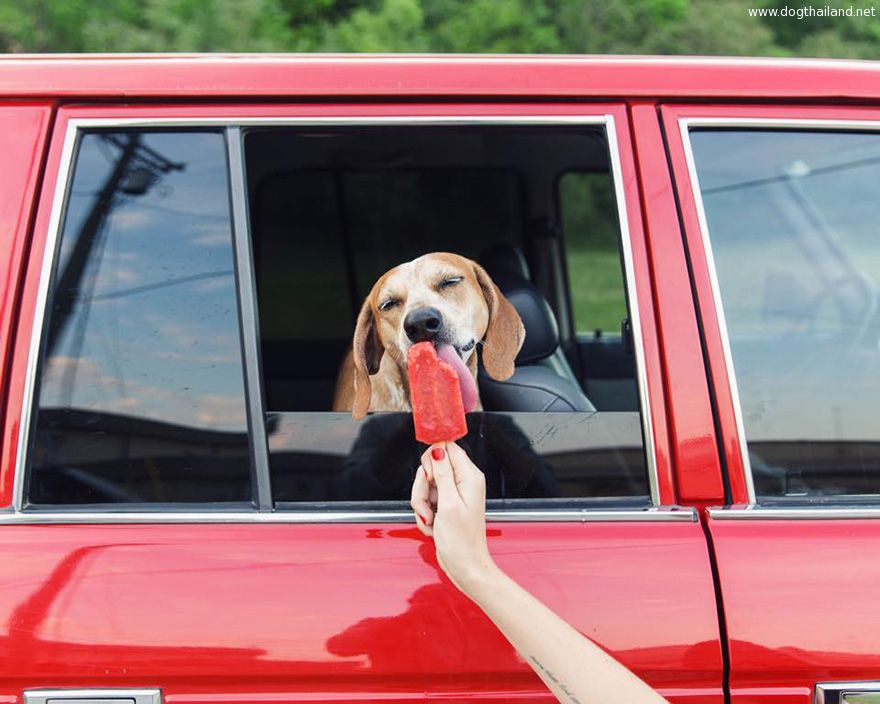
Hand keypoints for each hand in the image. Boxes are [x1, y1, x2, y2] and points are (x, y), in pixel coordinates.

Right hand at [410, 441, 497, 594]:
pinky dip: (424, 514)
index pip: (448, 447)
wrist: (464, 567)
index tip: (429, 476)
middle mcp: (463, 482)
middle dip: (422, 487)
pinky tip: (434, 526)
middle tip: (430, 505)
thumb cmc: (461, 541)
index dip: (433, 458)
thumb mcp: (448, 503)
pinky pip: (425, 500)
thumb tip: (438, 447)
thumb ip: (441, 473)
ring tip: (432, 520)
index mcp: (469, 476)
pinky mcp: (445, 505)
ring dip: (422, 504)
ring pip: (425, 485)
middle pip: (431, 467)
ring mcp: (453, 494)